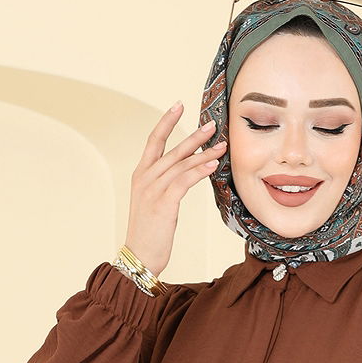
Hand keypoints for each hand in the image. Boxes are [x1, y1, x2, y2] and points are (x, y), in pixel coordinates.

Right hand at [124, 100, 227, 277]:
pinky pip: (184, 180)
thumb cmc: (150, 234)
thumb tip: (185, 174)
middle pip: (172, 149)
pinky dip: (200, 170)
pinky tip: (213, 164)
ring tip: (222, 145)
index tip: (178, 105)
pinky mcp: (163, 203)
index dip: (166, 122)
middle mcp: (144, 178)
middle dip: (194, 135)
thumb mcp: (154, 204)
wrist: (139, 256)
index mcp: (140, 175)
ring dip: (204, 153)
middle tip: (212, 123)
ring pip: (181, 163)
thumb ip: (165, 186)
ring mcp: (152, 189)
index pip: (153, 141)